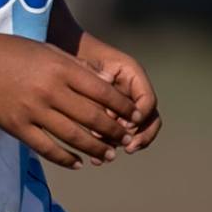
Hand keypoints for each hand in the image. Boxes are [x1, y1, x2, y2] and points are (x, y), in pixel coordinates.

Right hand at [0, 25, 138, 170]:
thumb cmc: (10, 50)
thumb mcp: (47, 51)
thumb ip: (74, 67)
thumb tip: (104, 83)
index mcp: (61, 67)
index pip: (103, 91)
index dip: (122, 106)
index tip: (134, 115)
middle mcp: (50, 89)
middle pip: (93, 117)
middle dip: (114, 131)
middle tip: (126, 140)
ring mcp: (32, 110)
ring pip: (73, 136)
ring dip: (94, 149)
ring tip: (107, 156)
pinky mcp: (16, 126)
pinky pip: (46, 147)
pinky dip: (65, 158)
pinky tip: (76, 163)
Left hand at [73, 32, 160, 152]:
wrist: (63, 52)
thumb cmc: (76, 55)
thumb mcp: (86, 65)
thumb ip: (100, 85)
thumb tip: (116, 114)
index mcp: (133, 75)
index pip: (148, 101)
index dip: (140, 116)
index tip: (126, 125)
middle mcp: (132, 92)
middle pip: (148, 120)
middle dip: (139, 136)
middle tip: (127, 147)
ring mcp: (122, 106)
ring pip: (133, 132)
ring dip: (123, 145)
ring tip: (106, 156)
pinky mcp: (110, 118)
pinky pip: (116, 136)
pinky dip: (108, 147)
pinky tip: (95, 158)